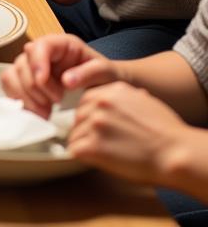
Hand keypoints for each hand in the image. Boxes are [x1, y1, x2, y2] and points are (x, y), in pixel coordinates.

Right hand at [1, 34, 118, 117]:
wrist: (110, 92)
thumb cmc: (109, 79)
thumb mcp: (107, 73)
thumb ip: (89, 73)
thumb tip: (66, 80)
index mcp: (62, 45)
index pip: (40, 46)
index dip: (37, 62)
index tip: (43, 81)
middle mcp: (43, 54)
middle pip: (23, 63)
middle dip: (35, 86)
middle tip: (54, 102)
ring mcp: (34, 68)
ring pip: (13, 75)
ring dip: (26, 95)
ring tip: (45, 111)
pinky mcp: (28, 83)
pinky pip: (12, 87)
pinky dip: (20, 101)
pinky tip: (38, 112)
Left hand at [69, 81, 199, 188]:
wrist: (176, 154)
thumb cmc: (168, 133)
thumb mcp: (147, 102)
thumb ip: (130, 98)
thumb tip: (134, 95)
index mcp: (112, 90)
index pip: (86, 101)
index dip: (90, 116)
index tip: (97, 128)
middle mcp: (100, 102)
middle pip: (78, 117)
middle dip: (86, 130)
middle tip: (100, 144)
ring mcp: (94, 122)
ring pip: (75, 134)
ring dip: (85, 145)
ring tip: (103, 154)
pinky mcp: (93, 145)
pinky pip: (74, 150)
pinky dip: (82, 157)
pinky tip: (95, 160)